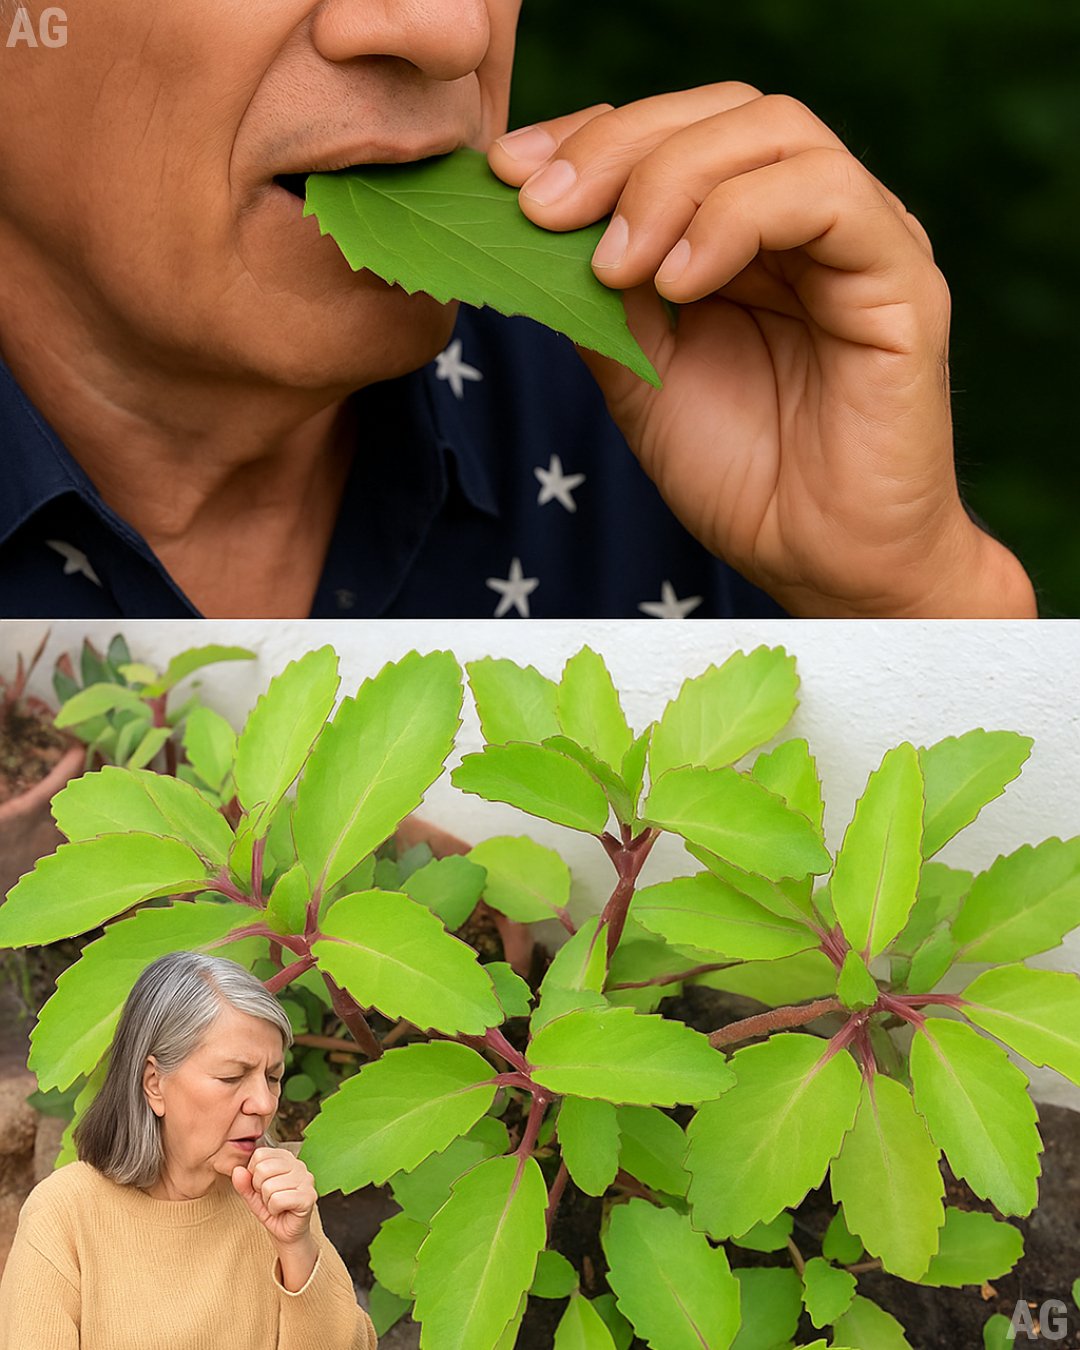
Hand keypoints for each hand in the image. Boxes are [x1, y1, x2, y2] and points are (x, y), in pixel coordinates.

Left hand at [232, 1147, 316, 1248]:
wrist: (287, 1233)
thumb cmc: (272, 1210)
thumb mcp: (252, 1195)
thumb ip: (243, 1182)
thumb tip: (237, 1170)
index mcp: (285, 1158)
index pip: (259, 1155)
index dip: (254, 1175)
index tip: (263, 1186)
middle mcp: (298, 1165)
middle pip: (263, 1169)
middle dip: (260, 1189)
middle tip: (270, 1197)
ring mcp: (306, 1180)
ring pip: (269, 1186)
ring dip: (267, 1201)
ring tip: (277, 1204)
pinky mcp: (308, 1196)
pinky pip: (278, 1200)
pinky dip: (274, 1209)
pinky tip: (282, 1210)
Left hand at [489, 87, 1035, 616]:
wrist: (820, 565)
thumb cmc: (742, 479)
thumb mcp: (641, 381)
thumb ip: (602, 303)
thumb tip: (535, 232)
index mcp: (746, 236)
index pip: (674, 135)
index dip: (589, 138)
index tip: (508, 174)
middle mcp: (805, 223)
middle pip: (719, 113)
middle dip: (616, 148)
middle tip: (544, 208)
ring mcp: (858, 242)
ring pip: (774, 132)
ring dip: (671, 180)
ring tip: (614, 265)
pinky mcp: (901, 280)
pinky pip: (830, 199)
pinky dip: (737, 219)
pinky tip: (679, 281)